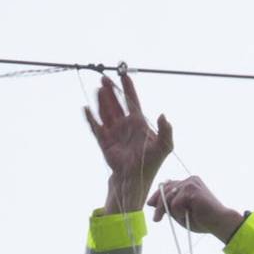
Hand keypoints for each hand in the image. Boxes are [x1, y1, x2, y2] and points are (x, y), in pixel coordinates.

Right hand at [84, 74, 173, 213]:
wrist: (135, 179)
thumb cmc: (151, 163)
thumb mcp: (164, 146)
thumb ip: (167, 131)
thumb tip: (163, 114)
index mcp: (138, 123)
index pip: (132, 101)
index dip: (127, 87)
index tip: (123, 74)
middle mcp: (125, 125)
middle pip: (116, 103)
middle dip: (111, 90)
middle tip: (104, 77)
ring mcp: (113, 133)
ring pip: (105, 112)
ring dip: (101, 101)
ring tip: (98, 89)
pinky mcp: (104, 142)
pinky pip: (96, 127)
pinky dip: (90, 118)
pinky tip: (86, 108)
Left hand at [146, 176, 244, 242]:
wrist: (219, 222)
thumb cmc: (203, 220)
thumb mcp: (181, 212)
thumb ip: (170, 206)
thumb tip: (154, 202)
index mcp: (189, 183)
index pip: (168, 185)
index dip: (157, 195)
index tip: (150, 204)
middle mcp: (189, 180)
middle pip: (165, 190)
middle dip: (159, 206)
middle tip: (156, 219)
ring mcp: (191, 183)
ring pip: (169, 196)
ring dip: (171, 211)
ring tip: (181, 218)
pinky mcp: (192, 188)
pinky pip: (176, 202)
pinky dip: (179, 212)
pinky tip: (188, 215)